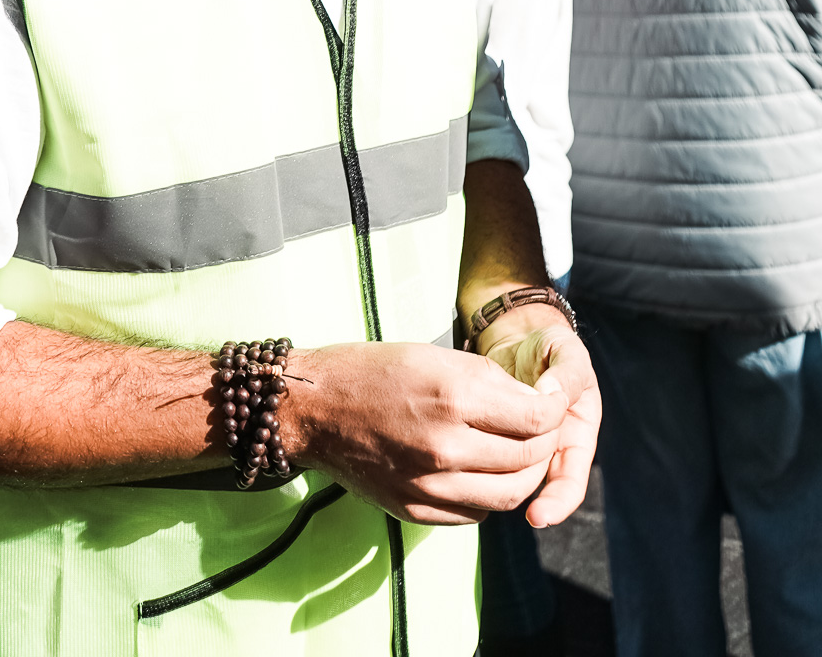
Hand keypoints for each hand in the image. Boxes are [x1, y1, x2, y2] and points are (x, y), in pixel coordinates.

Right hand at [282, 340, 574, 526]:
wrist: (313, 409)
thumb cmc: (372, 370)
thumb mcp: (435, 356)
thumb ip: (488, 380)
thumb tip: (533, 402)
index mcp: (452, 396)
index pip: (536, 418)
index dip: (555, 408)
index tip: (553, 399)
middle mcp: (445, 447)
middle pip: (528, 459)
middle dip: (547, 442)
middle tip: (544, 426)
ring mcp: (430, 486)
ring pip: (509, 495)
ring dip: (526, 474)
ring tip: (522, 452)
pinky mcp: (416, 511)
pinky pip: (476, 513)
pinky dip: (492, 494)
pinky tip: (485, 471)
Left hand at [478, 314, 600, 527]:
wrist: (518, 334)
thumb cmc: (548, 344)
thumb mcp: (565, 351)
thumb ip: (566, 372)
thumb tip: (552, 396)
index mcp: (578, 431)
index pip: (572, 479)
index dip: (558, 500)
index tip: (538, 516)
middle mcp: (554, 445)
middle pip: (542, 487)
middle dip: (528, 498)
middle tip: (509, 505)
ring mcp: (526, 444)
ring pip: (516, 479)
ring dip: (504, 487)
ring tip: (479, 488)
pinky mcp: (497, 437)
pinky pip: (492, 461)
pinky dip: (481, 468)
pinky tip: (463, 472)